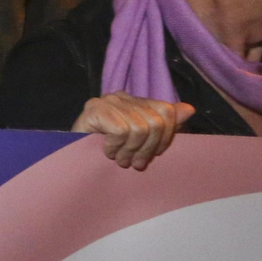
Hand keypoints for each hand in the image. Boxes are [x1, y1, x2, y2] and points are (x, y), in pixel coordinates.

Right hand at [72, 92, 194, 169]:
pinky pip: (120, 131)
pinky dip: (115, 147)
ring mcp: (107, 101)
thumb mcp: (140, 143)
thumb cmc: (108, 154)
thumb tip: (189, 110)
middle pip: (156, 122)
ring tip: (119, 160)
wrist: (71, 162)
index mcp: (135, 102)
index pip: (167, 112)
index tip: (152, 156)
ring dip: (129, 151)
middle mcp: (122, 97)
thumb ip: (164, 126)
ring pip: (139, 128)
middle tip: (134, 163)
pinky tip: (106, 152)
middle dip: (147, 149)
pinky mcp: (93, 109)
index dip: (165, 139)